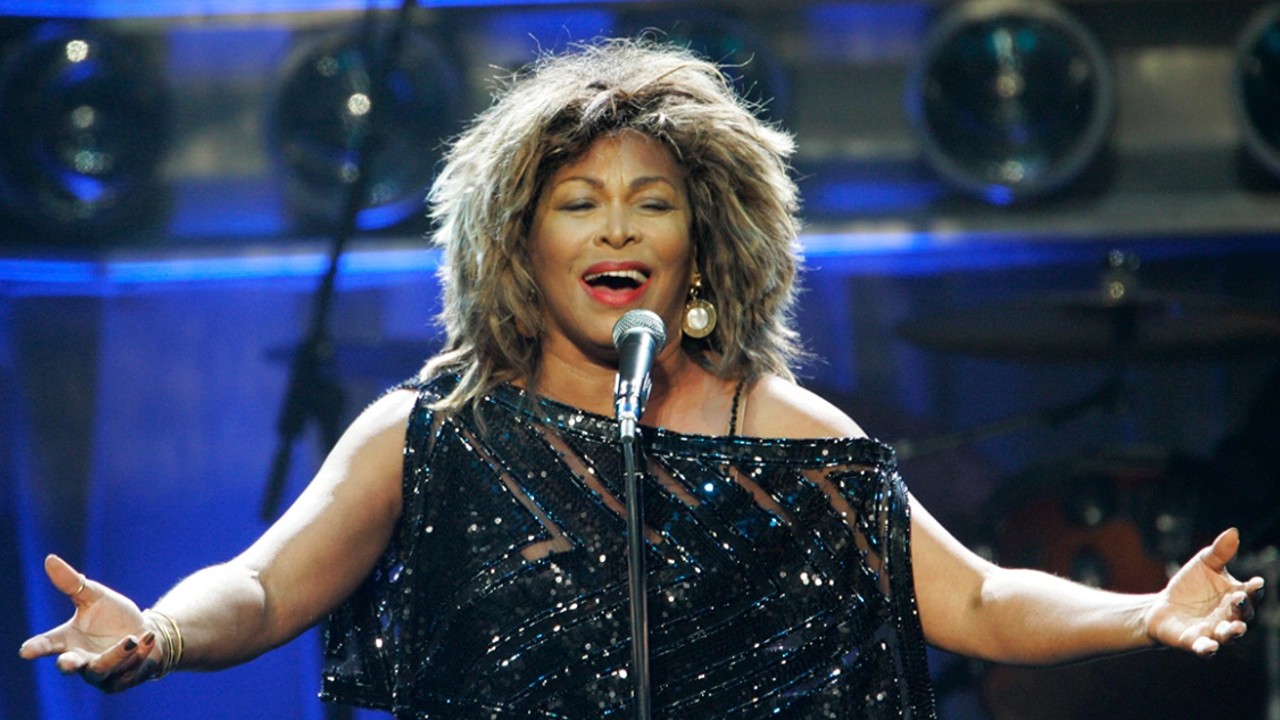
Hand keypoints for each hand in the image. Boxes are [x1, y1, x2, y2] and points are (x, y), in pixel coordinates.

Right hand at [17, 554, 163, 691]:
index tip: (26, 651)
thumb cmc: (114, 617)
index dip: (36, 648)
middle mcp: (80, 659)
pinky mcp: (120, 681)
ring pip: (101, 669)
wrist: (146, 633)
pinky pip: (127, 672)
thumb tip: (50, 559)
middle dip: (69, 664)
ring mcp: (99, 673)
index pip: (47, 644)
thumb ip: (73, 584)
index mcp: (68, 639)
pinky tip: (147, 639)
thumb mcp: (96, 596)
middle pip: (69, 666)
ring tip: (132, 639)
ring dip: (117, 655)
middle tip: (68, 662)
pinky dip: (139, 655)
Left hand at [1145, 528, 1266, 656]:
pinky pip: (1205, 648)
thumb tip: (1233, 531)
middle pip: (1243, 615)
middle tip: (1239, 599)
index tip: (1256, 582)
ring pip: (1229, 635)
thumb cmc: (1190, 585)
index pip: (1251, 594)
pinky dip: (1208, 648)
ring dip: (1233, 632)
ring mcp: (1214, 631)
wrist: (1162, 606)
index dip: (1255, 589)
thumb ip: (1219, 552)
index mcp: (1236, 596)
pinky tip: (1208, 647)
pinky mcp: (1196, 642)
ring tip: (1234, 628)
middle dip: (1243, 608)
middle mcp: (1230, 616)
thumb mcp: (1203, 564)